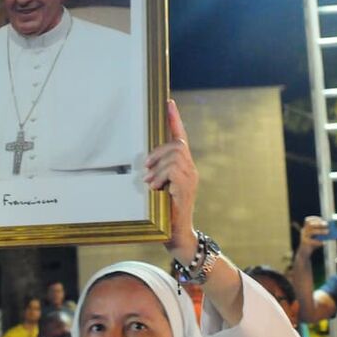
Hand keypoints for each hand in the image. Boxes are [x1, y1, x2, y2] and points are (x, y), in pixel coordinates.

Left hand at [144, 100, 197, 262]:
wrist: (176, 235)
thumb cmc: (164, 213)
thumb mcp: (159, 188)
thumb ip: (157, 173)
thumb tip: (145, 162)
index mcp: (184, 167)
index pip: (180, 138)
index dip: (174, 119)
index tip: (168, 101)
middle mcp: (191, 170)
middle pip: (177, 145)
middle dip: (158, 152)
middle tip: (146, 167)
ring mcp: (191, 179)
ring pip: (174, 156)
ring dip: (158, 168)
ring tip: (150, 183)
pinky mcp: (187, 188)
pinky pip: (173, 171)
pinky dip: (160, 177)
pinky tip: (155, 188)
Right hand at [296, 216, 329, 258]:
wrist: (304, 253)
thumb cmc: (312, 243)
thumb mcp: (316, 237)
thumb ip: (321, 233)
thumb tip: (330, 229)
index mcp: (305, 228)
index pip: (308, 220)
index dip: (315, 218)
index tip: (322, 219)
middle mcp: (303, 231)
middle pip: (310, 224)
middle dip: (318, 223)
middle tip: (326, 224)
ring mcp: (304, 237)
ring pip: (312, 232)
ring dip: (320, 231)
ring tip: (328, 232)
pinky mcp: (305, 243)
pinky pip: (312, 241)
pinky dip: (319, 242)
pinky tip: (324, 243)